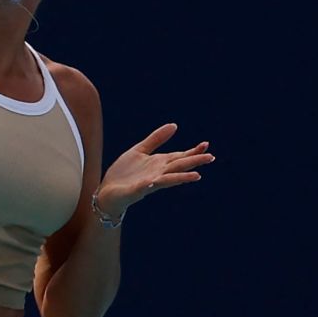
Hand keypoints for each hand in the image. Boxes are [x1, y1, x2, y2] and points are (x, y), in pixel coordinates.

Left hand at [96, 123, 213, 215]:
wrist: (107, 191)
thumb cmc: (124, 173)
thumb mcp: (139, 151)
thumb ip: (156, 139)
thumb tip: (174, 125)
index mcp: (159, 163)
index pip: (180, 156)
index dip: (193, 151)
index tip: (206, 144)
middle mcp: (158, 173)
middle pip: (178, 166)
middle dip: (193, 162)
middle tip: (210, 157)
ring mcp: (149, 183)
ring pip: (168, 179)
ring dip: (182, 177)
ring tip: (197, 176)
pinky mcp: (136, 190)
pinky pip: (146, 186)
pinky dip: (153, 184)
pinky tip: (156, 181)